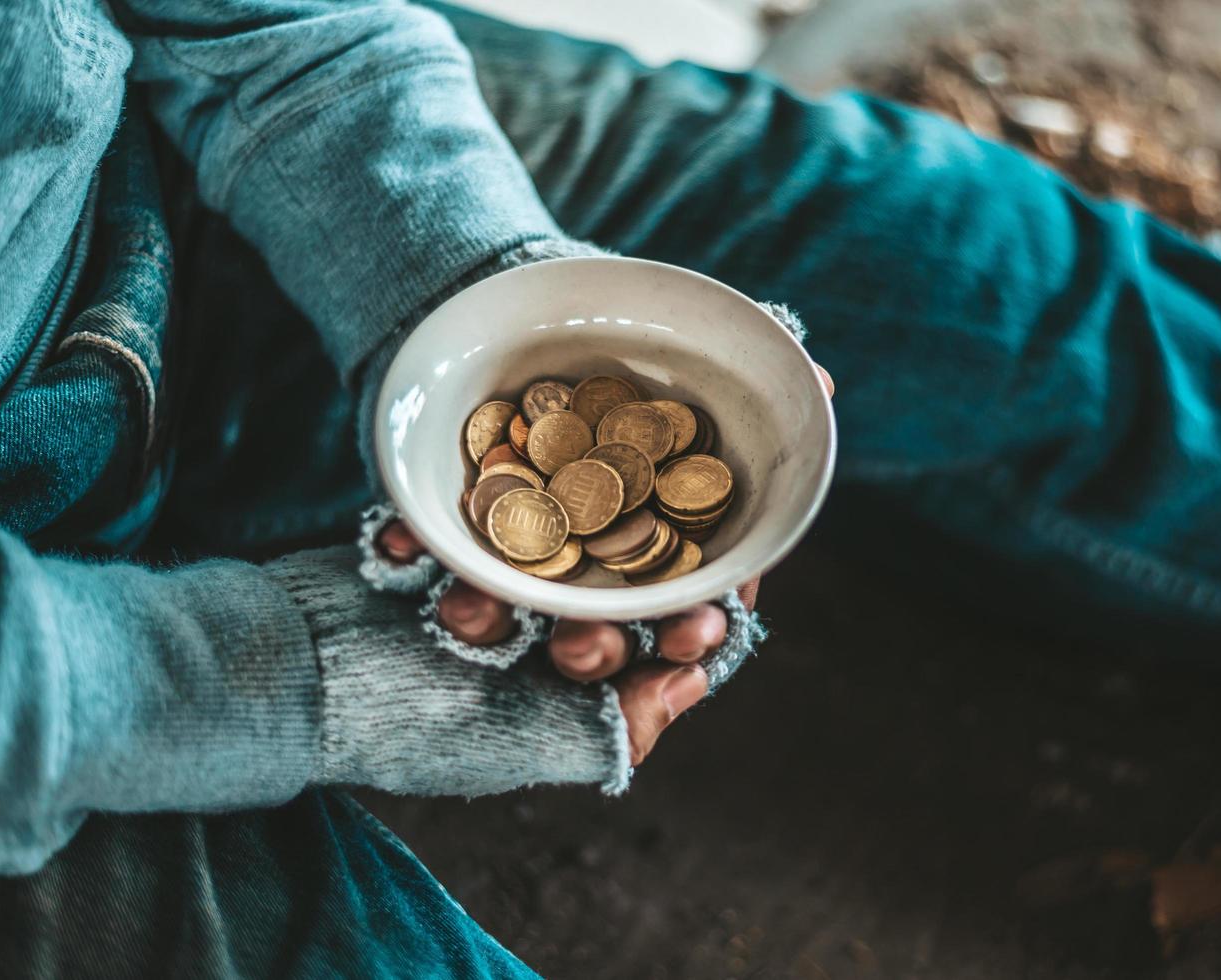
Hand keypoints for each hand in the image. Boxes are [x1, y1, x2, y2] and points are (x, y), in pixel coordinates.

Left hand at [378, 364, 833, 766]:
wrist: (525, 284)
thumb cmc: (633, 329)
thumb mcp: (703, 345)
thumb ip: (761, 376)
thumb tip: (820, 386)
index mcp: (663, 537)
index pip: (687, 611)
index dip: (692, 637)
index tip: (694, 641)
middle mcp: (592, 557)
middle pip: (598, 634)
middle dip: (592, 654)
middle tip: (581, 647)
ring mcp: (517, 543)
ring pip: (509, 611)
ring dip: (493, 622)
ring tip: (472, 609)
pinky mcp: (451, 517)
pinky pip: (432, 549)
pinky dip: (415, 550)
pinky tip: (400, 546)